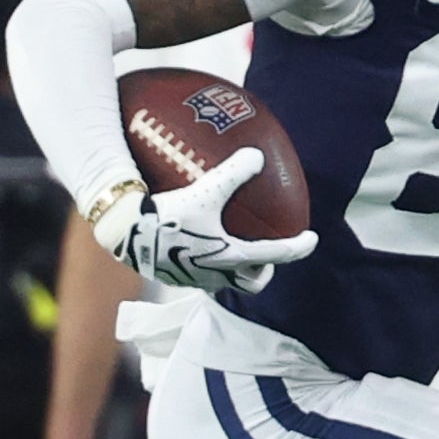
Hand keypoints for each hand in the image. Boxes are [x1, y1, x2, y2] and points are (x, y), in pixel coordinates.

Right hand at [94, 150, 317, 292]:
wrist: (127, 235)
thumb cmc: (169, 215)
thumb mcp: (206, 190)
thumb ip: (234, 172)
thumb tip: (258, 156)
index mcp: (231, 257)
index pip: (276, 255)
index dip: (297, 247)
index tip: (312, 239)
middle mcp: (217, 274)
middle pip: (252, 282)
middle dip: (264, 270)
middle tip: (267, 253)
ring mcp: (194, 279)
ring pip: (227, 282)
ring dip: (236, 269)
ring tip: (234, 249)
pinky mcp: (174, 277)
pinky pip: (200, 273)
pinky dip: (208, 261)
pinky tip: (196, 241)